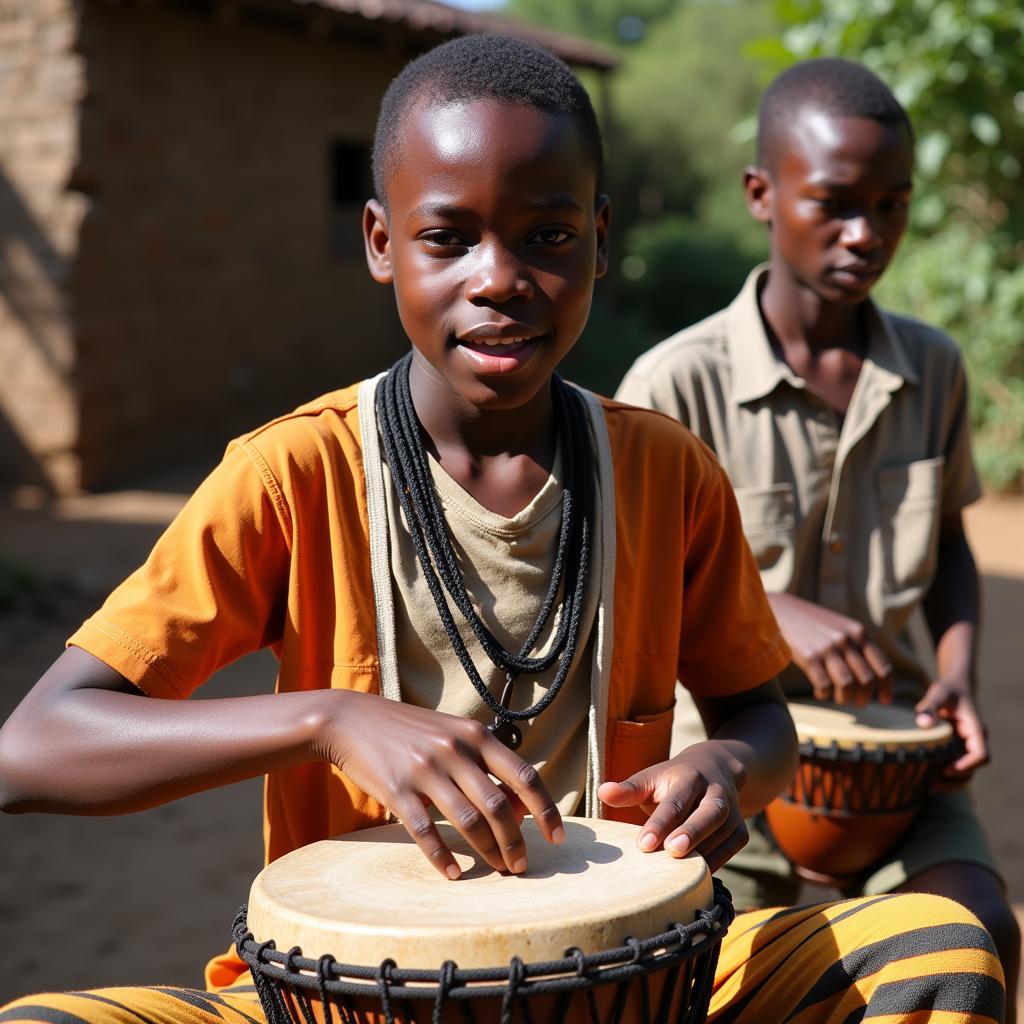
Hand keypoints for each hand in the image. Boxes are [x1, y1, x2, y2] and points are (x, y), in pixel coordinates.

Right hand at [319, 692, 563, 878]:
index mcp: (475, 735)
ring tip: (499, 870)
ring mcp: (426, 771)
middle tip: (522, 866)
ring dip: (488, 852)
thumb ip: (487, 765)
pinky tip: (453, 874)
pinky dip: (442, 857)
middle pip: (499, 806)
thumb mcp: (454, 735)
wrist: (353, 720)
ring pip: (469, 822)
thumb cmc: (411, 731)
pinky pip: (426, 832)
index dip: (546, 809)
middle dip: (516, 842)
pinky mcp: (397, 790)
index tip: (558, 837)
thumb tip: (522, 807)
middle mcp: (455, 751)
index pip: (524, 775)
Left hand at [597, 742, 747, 871]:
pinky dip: (715, 863)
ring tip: (679, 874)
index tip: (643, 845)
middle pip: (709, 813)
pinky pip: (730, 850)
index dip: (659, 823)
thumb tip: (602, 792)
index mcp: (689, 777)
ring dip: (703, 853)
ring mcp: (732, 812)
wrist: (716, 769)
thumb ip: (629, 789)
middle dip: (692, 832)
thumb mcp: (651, 778)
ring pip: (723, 834)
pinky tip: (693, 878)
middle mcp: (715, 792)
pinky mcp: (740, 831)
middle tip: (672, 852)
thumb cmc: (673, 780)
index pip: (675, 801)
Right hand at [768, 592, 892, 704]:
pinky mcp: (809, 657)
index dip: (886, 688)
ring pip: (847, 685)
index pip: (882, 667)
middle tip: (857, 703)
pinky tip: (819, 691)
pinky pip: (824, 686)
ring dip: (844, 698)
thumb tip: (870, 679)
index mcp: (859, 632)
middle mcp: (846, 640)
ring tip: (838, 698)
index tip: (884, 701)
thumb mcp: (840, 628)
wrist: (781, 610)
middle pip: (866, 680)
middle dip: (864, 698)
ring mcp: (827, 648)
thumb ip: (856, 646)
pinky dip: (824, 694)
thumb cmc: (812, 623)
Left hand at [915, 675, 988, 781]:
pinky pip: (956, 766)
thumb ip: (930, 706)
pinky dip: (945, 776)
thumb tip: (923, 723)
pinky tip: (927, 780)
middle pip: (974, 769)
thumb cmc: (947, 689)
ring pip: (966, 772)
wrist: (955, 686)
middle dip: (956, 780)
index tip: (947, 770)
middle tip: (932, 786)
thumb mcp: (938, 693)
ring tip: (929, 789)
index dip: (966, 765)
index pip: (981, 755)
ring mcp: (967, 746)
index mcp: (976, 730)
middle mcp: (975, 741)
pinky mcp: (957, 748)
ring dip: (952, 782)